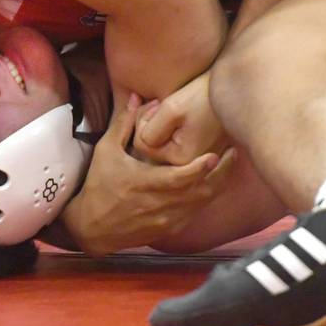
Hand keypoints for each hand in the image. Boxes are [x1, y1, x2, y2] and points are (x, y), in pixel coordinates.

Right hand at [61, 94, 234, 255]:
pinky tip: (214, 183)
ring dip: (218, 184)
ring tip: (230, 164)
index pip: (181, 178)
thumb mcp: (106, 151)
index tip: (216, 153)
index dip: (200, 168)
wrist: (92, 228)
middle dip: (221, 173)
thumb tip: (137, 97)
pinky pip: (195, 212)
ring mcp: (167, 219)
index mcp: (145, 184)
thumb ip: (124, 124)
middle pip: (201, 191)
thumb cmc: (98, 185)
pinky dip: (207, 197)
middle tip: (234, 153)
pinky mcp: (169, 228)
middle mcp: (160, 205)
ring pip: (202, 203)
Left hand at [133, 72, 228, 165]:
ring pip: (158, 141)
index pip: (142, 144)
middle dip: (150, 121)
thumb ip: (150, 131)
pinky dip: (167, 124)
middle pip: (150, 145)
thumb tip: (141, 143)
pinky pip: (169, 139)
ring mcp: (193, 157)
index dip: (144, 120)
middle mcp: (188, 165)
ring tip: (168, 104)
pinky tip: (174, 111)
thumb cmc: (203, 96)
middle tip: (161, 102)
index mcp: (181, 160)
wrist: (232, 88)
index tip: (159, 104)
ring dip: (157, 122)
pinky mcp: (195, 147)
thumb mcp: (171, 110)